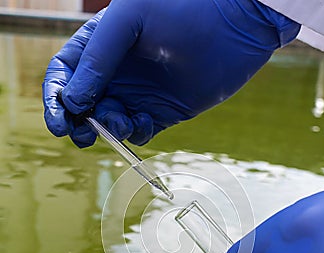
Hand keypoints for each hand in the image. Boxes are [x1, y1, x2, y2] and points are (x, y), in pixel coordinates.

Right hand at [42, 0, 299, 147]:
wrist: (235, 25)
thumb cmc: (183, 9)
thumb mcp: (129, 19)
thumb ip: (98, 57)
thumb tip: (75, 102)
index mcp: (101, 44)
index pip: (66, 74)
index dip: (56, 98)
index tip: (59, 123)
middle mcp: (117, 71)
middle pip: (82, 104)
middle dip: (77, 123)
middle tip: (82, 135)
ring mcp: (138, 93)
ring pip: (108, 121)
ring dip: (107, 129)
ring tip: (121, 122)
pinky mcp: (161, 112)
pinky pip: (138, 131)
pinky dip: (134, 132)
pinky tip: (144, 120)